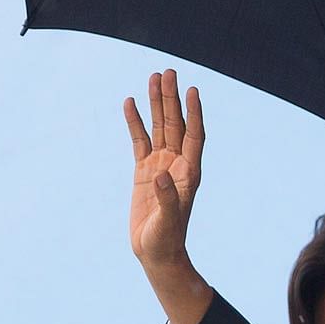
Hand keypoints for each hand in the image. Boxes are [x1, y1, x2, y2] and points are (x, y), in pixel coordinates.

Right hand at [124, 69, 204, 265]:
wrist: (155, 252)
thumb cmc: (166, 239)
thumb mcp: (168, 221)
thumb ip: (167, 198)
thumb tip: (161, 177)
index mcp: (189, 172)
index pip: (194, 135)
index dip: (194, 113)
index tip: (192, 90)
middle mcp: (177, 163)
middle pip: (176, 123)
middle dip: (171, 98)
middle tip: (167, 71)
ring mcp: (160, 164)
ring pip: (158, 127)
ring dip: (156, 103)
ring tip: (153, 77)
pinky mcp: (143, 170)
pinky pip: (139, 140)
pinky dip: (135, 122)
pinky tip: (130, 103)